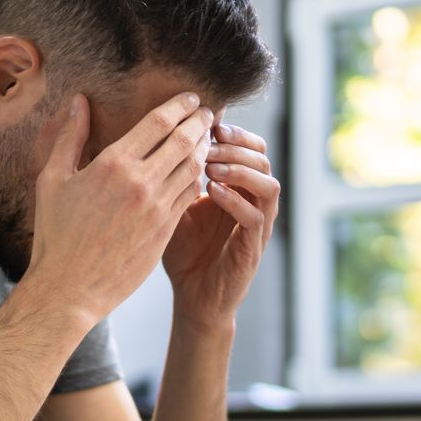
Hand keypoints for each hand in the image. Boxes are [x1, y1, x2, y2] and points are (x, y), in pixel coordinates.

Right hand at [21, 90, 212, 324]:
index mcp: (112, 165)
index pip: (158, 122)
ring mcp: (157, 209)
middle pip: (184, 141)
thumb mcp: (52, 180)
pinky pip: (190, 196)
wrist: (69, 289)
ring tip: (207, 137)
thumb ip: (70, 138)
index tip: (191, 98)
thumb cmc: (55, 235)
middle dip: (201, 121)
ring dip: (205, 148)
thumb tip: (78, 102)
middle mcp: (140, 183)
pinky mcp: (165, 231)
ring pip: (194, 168)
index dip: (180, 105)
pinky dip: (199, 178)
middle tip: (208, 112)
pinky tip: (198, 171)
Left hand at [161, 121, 278, 330]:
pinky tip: (211, 192)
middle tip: (209, 140)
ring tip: (210, 165)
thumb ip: (175, 176)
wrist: (193, 298)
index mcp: (239, 188)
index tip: (206, 123)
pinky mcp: (252, 248)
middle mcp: (254, 202)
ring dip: (239, 170)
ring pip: (268, 185)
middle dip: (236, 145)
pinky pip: (254, 218)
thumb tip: (153, 138)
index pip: (249, 147)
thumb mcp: (175, 205)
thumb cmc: (183, 251)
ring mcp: (257, 225)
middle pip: (263, 158)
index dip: (233, 132)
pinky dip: (234, 201)